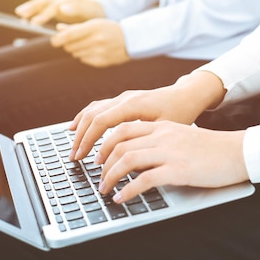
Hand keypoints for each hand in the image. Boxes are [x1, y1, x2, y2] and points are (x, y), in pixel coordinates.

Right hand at [15, 0, 105, 24]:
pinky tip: (27, 18)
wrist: (104, 10)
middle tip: (20, 14)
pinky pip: (44, 7)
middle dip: (32, 7)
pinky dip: (35, 11)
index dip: (43, 15)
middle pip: (44, 0)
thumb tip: (62, 7)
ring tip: (19, 14)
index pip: (53, 7)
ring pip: (42, 2)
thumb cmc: (97, 13)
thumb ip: (77, 9)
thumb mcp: (90, 12)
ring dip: (30, 7)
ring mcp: (60, 1)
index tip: (34, 23)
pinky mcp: (59, 7)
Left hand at [51, 20, 129, 66]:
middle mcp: (96, 40)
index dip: (58, 39)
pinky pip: (84, 60)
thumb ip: (76, 27)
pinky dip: (84, 56)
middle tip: (70, 41)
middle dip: (67, 44)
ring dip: (76, 50)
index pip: (70, 35)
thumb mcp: (94, 23)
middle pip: (70, 46)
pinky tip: (93, 51)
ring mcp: (99, 52)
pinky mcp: (101, 62)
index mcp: (94, 27)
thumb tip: (58, 29)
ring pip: (76, 54)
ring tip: (86, 44)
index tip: (53, 41)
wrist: (131, 40)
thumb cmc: (109, 29)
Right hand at [68, 71, 226, 159]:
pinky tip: (76, 127)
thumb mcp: (166, 130)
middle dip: (81, 138)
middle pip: (93, 116)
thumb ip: (146, 144)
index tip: (83, 158)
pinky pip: (98, 107)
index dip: (89, 140)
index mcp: (133, 105)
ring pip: (93, 110)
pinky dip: (85, 118)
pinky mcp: (123, 100)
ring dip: (80, 128)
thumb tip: (127, 164)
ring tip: (73, 147)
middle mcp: (124, 98)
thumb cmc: (181, 112)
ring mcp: (123, 97)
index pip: (101, 121)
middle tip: (74, 157)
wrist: (187, 95)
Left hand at [97, 121, 247, 203]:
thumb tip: (136, 160)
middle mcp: (163, 136)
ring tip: (105, 190)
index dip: (105, 144)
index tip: (98, 158)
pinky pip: (144, 180)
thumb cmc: (212, 149)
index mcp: (163, 127)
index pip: (124, 129)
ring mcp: (170, 152)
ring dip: (110, 177)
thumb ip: (159, 143)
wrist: (238, 152)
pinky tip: (121, 198)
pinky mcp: (178, 170)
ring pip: (127, 160)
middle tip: (98, 178)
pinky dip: (127, 190)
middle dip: (103, 163)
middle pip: (120, 144)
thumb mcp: (182, 138)